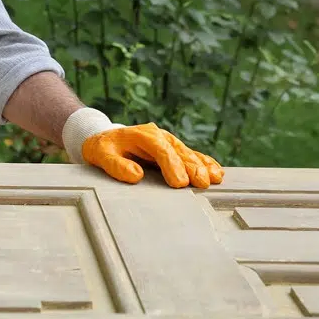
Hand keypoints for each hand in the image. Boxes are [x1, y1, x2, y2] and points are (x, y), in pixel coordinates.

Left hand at [61, 107, 223, 188]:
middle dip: (192, 167)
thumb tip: (136, 175)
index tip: (179, 183)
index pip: (160, 149)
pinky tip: (217, 173)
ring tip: (214, 179)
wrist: (104, 139)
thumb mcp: (101, 155)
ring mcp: (168, 142)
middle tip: (202, 184)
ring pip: (188, 153)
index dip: (171, 165)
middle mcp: (158, 136)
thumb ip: (116, 165)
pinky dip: (204, 163)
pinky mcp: (173, 150)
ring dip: (202, 166)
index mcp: (142, 134)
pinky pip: (192, 156)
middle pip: (178, 151)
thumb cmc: (103, 148)